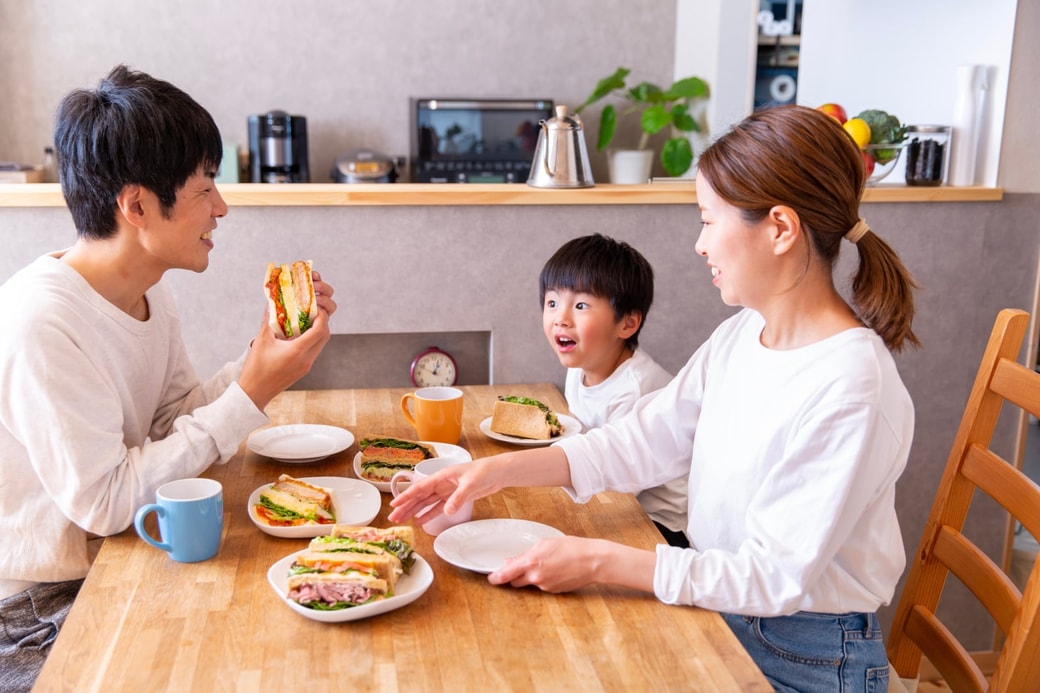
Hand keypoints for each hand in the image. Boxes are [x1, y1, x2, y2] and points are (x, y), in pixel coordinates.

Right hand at [238, 272, 336, 408]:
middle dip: (322, 322)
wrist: (255, 393)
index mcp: (297, 351)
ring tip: (306, 320)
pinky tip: (299, 334)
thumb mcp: (261, 341)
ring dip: (318, 331)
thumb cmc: (255, 368)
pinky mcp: (303, 370)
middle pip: (325, 337)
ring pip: (320, 344)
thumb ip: (268, 320)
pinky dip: (311, 340)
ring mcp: (306, 366)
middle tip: (313, 310)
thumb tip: (271, 303)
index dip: (321, 316)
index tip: (315, 306)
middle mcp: (306, 360)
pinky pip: (314, 351)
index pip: (319, 330)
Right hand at [388, 457, 504, 526]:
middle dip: (405, 506)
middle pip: (419, 496)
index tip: (394, 504)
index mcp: (441, 476)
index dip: (406, 496)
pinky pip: (437, 508)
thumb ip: (458, 497)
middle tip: (393, 518)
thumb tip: (447, 510)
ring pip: (425, 503)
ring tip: (401, 520)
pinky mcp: (453, 498)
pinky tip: (418, 521)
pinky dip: (427, 515)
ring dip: (413, 511)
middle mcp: (440, 484)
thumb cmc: (484, 471)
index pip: (419, 487)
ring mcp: (446, 491)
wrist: (497, 473)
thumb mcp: (471, 483)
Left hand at [489, 537, 656, 593]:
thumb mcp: (545, 544)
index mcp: (531, 562)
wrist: (593, 561)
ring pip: (530, 583)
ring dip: (531, 576)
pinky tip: (555, 570)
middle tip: (520, 567)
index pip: (506, 574)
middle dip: (514, 576)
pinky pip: (542, 586)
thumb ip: (526, 554)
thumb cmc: (572, 547)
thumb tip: (512, 562)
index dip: (496, 577)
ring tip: (546, 564)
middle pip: (515, 581)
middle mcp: (535, 577)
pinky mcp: (553, 591)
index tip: (490, 579)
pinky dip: (544, 579)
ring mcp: (544, 586)